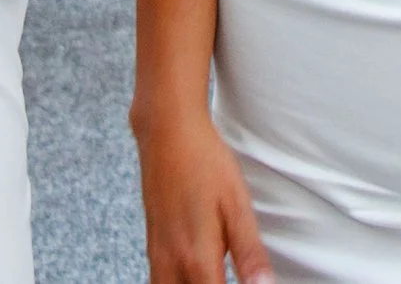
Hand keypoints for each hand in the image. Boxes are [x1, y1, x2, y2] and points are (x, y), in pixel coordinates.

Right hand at [136, 111, 272, 283]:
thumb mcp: (237, 204)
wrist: (166, 131)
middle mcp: (171, 261)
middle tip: (223, 277)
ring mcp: (157, 253)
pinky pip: (158, 280)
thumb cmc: (205, 162)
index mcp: (197, 257)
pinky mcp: (151, 243)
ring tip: (212, 276)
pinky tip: (192, 274)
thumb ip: (249, 252)